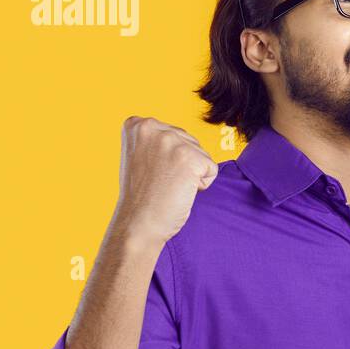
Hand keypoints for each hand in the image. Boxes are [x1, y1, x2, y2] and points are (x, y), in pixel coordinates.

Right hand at [110, 116, 217, 248]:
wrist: (137, 224)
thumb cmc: (141, 196)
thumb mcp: (140, 157)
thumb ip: (156, 141)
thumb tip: (180, 136)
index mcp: (137, 124)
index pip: (175, 134)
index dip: (168, 158)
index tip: (149, 172)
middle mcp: (152, 127)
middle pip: (190, 142)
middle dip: (182, 165)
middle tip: (159, 182)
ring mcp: (171, 142)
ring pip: (202, 155)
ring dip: (191, 175)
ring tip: (168, 187)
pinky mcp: (190, 158)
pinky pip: (212, 170)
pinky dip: (202, 185)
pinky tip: (179, 192)